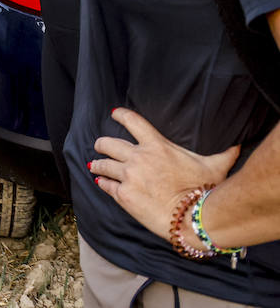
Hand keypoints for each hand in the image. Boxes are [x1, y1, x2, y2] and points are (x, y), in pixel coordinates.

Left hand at [90, 107, 240, 240]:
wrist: (193, 218)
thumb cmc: (204, 190)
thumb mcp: (214, 167)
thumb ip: (223, 154)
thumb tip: (236, 146)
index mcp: (156, 146)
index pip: (132, 121)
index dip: (120, 115)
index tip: (114, 113)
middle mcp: (138, 158)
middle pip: (108, 143)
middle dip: (102, 144)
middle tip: (100, 146)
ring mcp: (128, 176)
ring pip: (102, 164)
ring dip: (98, 163)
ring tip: (95, 164)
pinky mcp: (123, 195)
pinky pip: (106, 185)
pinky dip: (102, 182)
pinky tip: (101, 181)